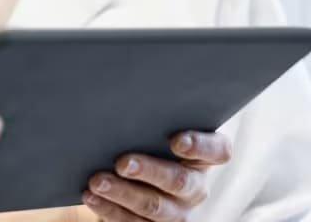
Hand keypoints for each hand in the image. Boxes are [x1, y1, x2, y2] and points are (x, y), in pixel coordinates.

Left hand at [81, 131, 231, 221]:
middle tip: (122, 162)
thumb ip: (152, 118)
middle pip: (180, 181)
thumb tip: (122, 100)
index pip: (218, 150)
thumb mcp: (153, 128)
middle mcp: (195, 185)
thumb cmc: (145, 138)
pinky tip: (91, 196)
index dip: (201, 146)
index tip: (176, 140)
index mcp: (204, 155)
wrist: (131, 173)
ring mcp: (178, 211)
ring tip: (98, 181)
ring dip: (124, 193)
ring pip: (156, 207)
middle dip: (149, 171)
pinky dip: (110, 209)